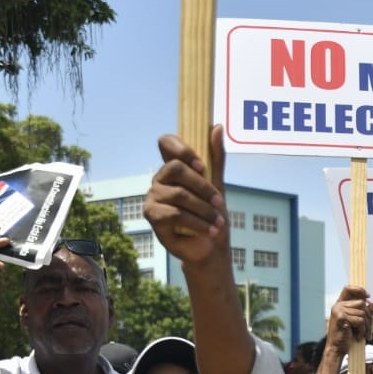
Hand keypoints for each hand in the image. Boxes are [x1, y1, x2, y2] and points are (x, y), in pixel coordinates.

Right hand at [143, 126, 228, 265]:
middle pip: (175, 168)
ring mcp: (153, 197)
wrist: (211, 247)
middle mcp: (160, 179)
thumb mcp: (218, 185)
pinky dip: (197, 223)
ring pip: (178, 194)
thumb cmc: (212, 214)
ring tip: (219, 222)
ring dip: (204, 210)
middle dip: (203, 187)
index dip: (181, 148)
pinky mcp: (152, 216)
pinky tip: (210, 231)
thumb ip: (216, 158)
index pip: (166, 142)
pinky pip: (174, 214)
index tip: (201, 165)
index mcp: (174, 168)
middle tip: (220, 203)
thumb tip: (217, 127)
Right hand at [327, 285, 372, 346]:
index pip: (348, 289)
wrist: (337, 349)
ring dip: (366, 327)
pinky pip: (360, 320)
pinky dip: (362, 330)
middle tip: (369, 331)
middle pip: (362, 304)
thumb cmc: (346, 336)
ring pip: (363, 313)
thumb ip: (365, 312)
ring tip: (363, 335)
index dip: (359, 289)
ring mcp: (338, 310)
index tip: (368, 296)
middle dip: (369, 318)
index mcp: (340, 304)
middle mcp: (338, 305)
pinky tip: (358, 337)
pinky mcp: (341, 317)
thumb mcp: (357, 322)